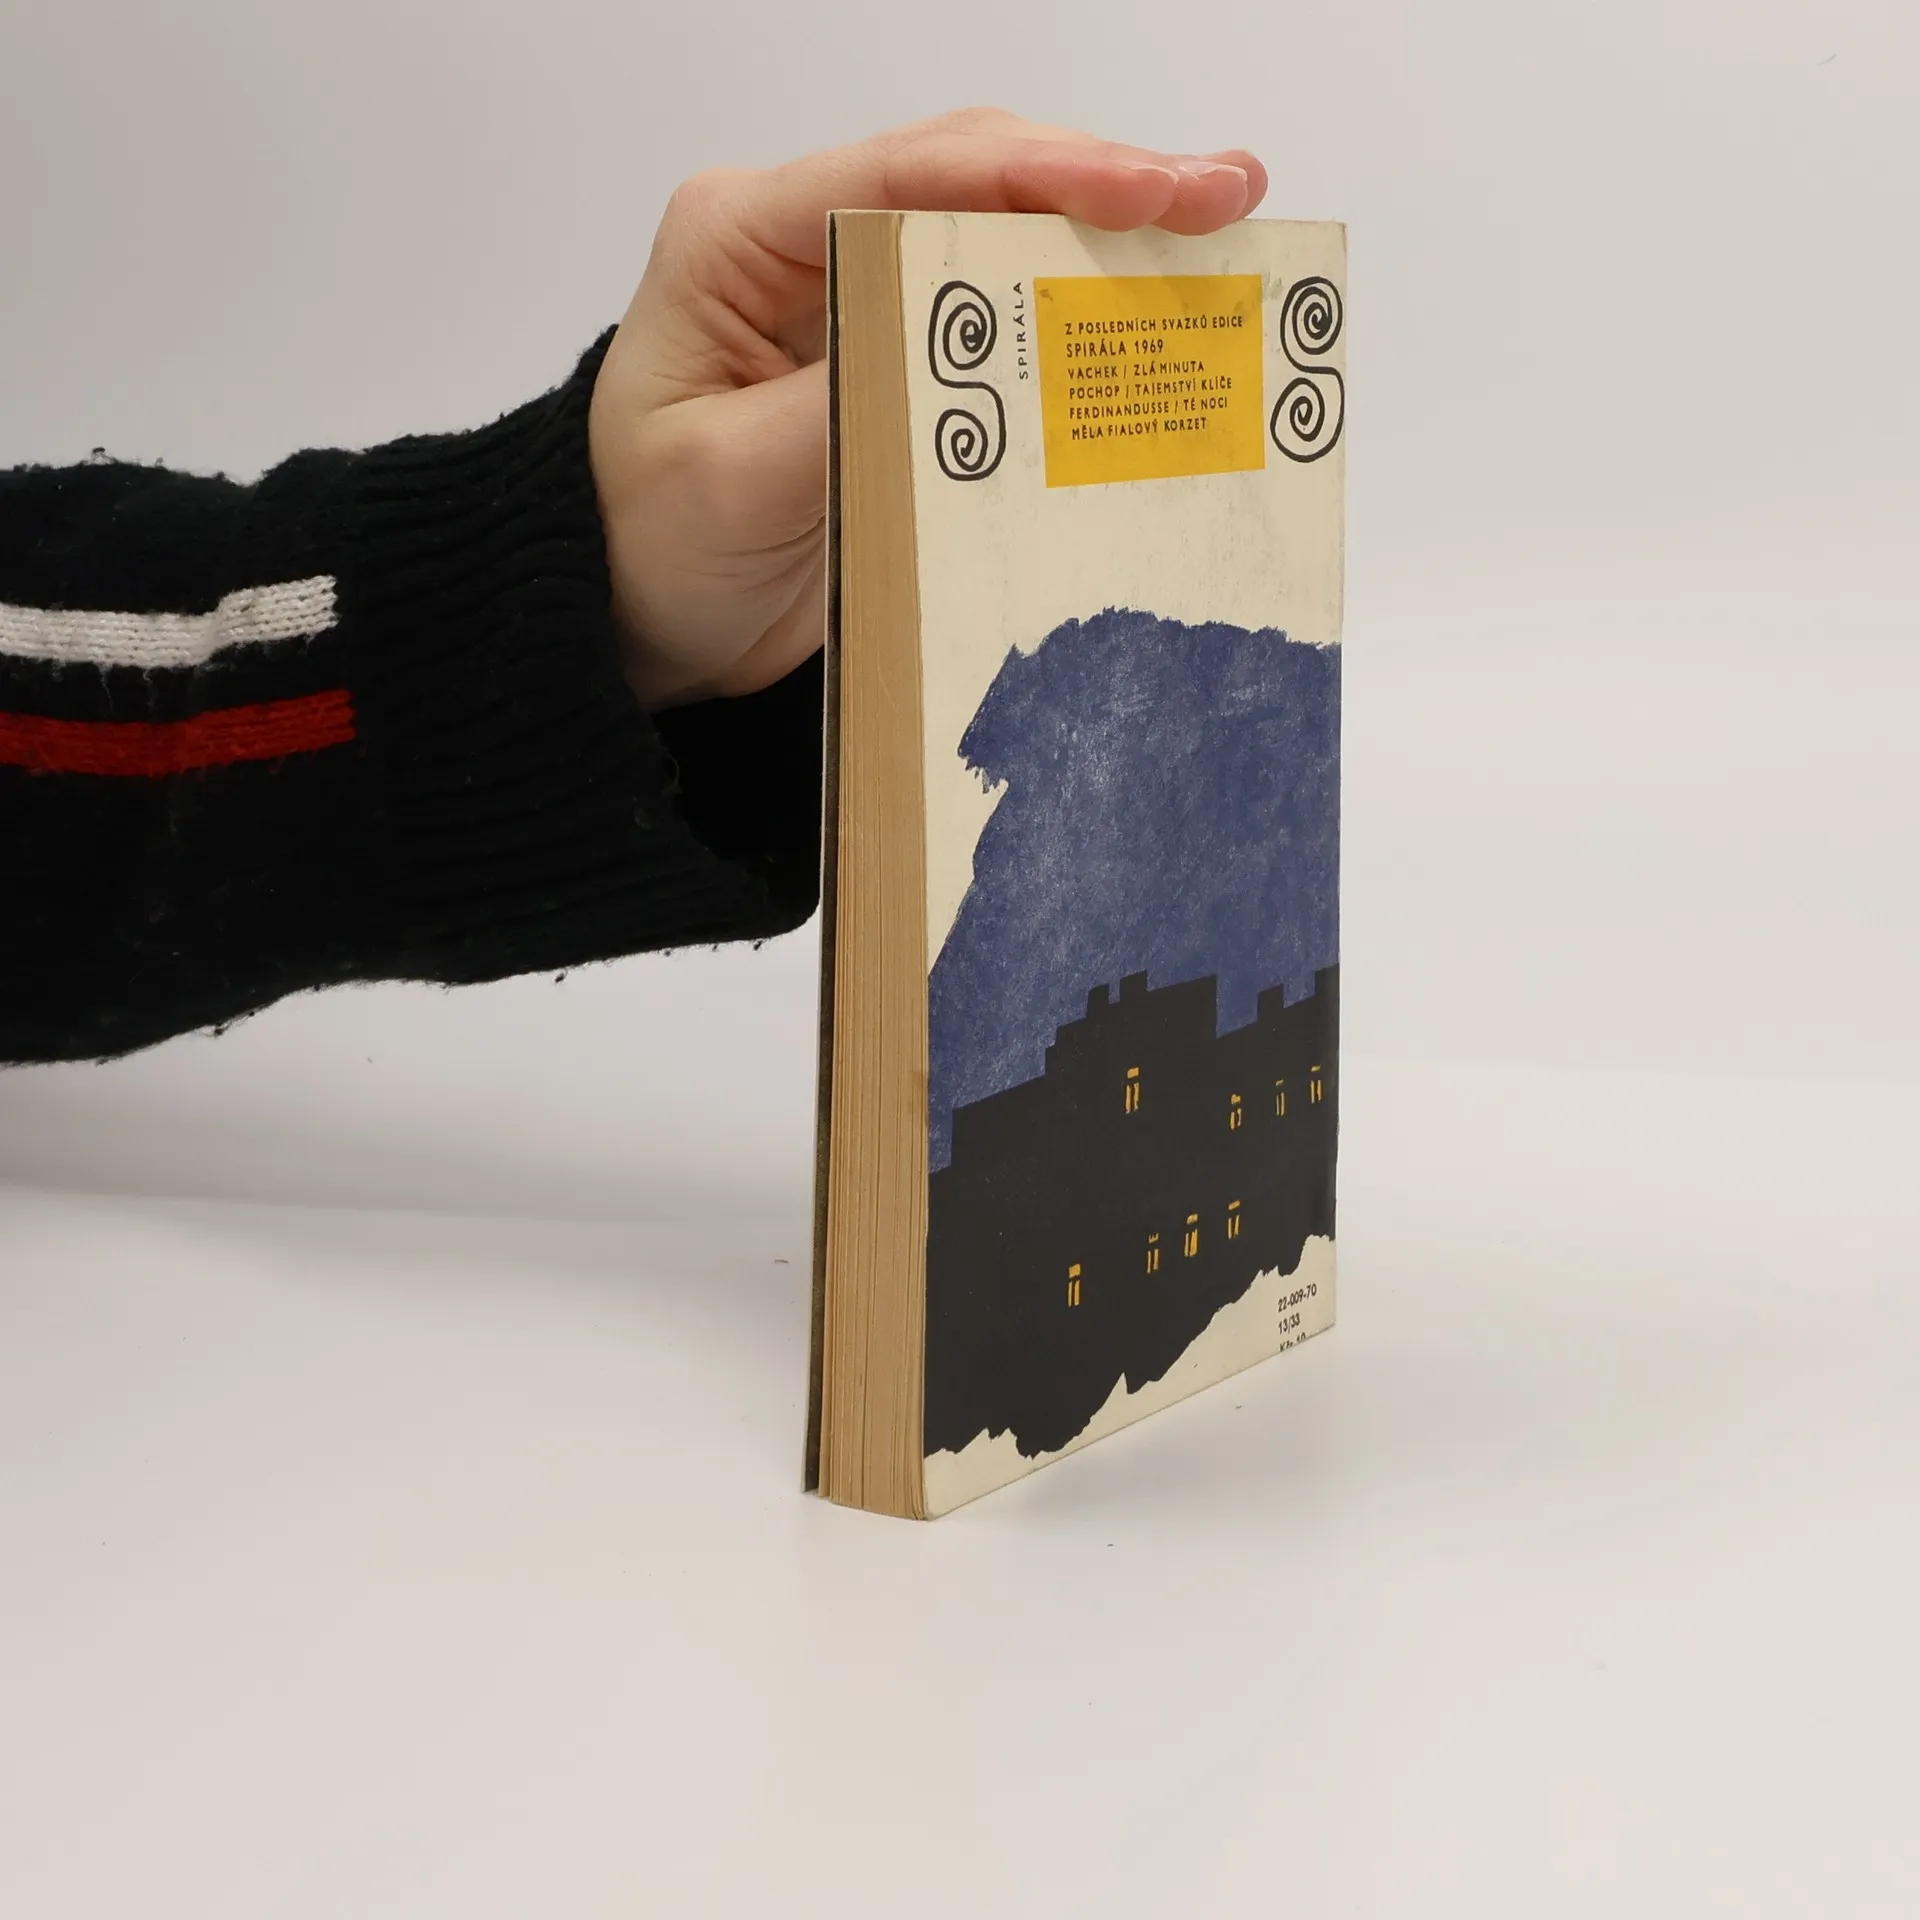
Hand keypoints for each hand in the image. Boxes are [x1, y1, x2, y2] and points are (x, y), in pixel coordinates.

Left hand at [587, 109, 1268, 709]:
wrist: (635, 625)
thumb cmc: (650, 545)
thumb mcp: (733, 478)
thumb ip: (845, 404)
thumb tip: (966, 358)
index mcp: (744, 236)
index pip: (911, 173)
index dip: (1043, 171)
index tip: (1155, 190)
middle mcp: (807, 246)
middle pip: (974, 183)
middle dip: (1105, 184)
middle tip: (1229, 198)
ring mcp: (857, 304)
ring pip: (1000, 243)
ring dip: (1109, 242)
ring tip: (1224, 238)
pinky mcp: (895, 372)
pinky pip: (1000, 332)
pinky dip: (1079, 322)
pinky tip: (1156, 320)